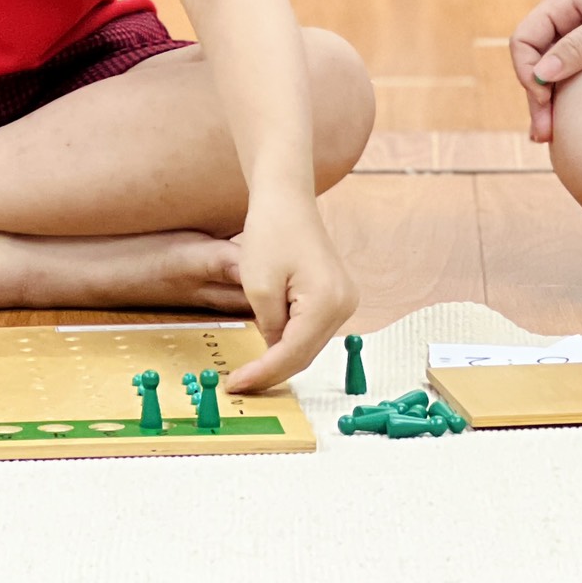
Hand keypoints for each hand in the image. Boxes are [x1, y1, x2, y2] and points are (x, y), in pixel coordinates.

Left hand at [226, 191, 355, 391]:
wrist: (286, 197)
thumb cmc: (271, 230)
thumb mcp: (259, 286)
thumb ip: (269, 326)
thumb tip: (274, 350)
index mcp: (328, 302)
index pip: (292, 353)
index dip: (263, 374)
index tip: (236, 385)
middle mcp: (344, 305)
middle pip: (305, 354)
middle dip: (272, 371)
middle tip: (239, 384)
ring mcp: (344, 300)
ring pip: (308, 345)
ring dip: (281, 359)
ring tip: (249, 372)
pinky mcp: (336, 296)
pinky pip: (311, 329)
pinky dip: (290, 341)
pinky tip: (268, 349)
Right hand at [509, 0, 581, 140]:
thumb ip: (579, 47)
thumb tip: (541, 75)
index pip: (524, 40)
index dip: (527, 75)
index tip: (546, 104)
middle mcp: (568, 12)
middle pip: (535, 58)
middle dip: (536, 95)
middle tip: (544, 135)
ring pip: (554, 67)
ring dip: (551, 98)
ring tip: (553, 136)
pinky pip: (576, 68)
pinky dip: (570, 92)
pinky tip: (574, 118)